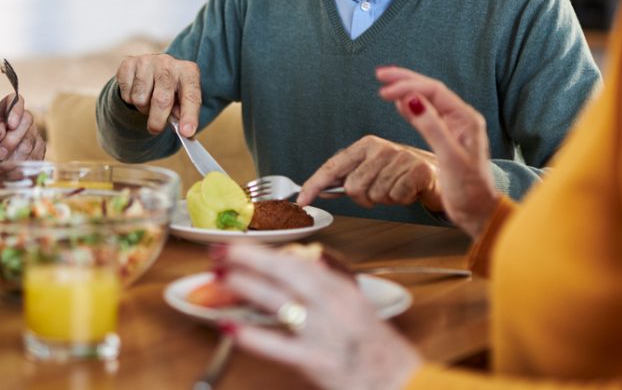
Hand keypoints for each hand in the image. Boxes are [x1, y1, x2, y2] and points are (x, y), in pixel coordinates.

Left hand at [0, 93, 45, 163]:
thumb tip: (1, 129)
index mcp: (1, 114)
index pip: (14, 101)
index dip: (15, 110)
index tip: (10, 125)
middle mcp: (20, 121)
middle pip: (26, 121)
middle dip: (12, 141)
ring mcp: (32, 134)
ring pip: (30, 142)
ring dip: (15, 157)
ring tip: (2, 166)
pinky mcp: (39, 149)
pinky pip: (35, 156)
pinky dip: (22, 165)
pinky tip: (12, 168)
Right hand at [113, 53, 201, 136]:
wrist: (149, 70)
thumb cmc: (170, 89)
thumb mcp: (181, 100)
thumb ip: (183, 114)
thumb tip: (185, 132)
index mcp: (188, 71)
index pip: (191, 96)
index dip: (189, 116)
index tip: (186, 133)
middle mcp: (168, 63)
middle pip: (162, 100)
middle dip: (158, 120)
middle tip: (155, 129)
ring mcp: (147, 61)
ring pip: (140, 99)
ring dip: (142, 108)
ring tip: (147, 102)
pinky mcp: (128, 63)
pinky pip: (126, 93)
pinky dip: (129, 99)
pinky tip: (136, 92)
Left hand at [222, 244, 421, 389]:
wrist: (400, 383)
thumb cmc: (376, 347)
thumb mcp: (358, 304)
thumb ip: (334, 280)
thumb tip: (312, 258)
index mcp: (342, 290)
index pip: (300, 261)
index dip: (266, 251)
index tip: (240, 245)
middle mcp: (335, 306)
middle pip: (288, 272)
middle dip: (251, 258)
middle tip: (221, 252)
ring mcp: (325, 333)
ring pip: (281, 302)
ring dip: (248, 287)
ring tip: (221, 278)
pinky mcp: (317, 361)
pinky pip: (278, 346)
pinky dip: (252, 336)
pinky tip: (229, 328)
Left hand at [297, 136, 443, 212]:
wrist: (437, 172)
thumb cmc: (399, 172)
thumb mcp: (372, 170)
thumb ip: (347, 177)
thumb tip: (320, 189)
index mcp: (364, 145)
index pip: (332, 167)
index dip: (314, 185)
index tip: (301, 200)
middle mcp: (380, 148)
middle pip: (353, 188)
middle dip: (364, 198)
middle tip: (380, 191)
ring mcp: (399, 157)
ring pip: (374, 195)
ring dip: (385, 199)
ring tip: (396, 188)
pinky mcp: (417, 170)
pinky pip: (395, 198)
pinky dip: (401, 200)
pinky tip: (408, 190)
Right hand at [376, 66, 497, 236]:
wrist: (478, 211)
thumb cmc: (469, 189)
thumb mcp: (450, 157)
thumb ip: (432, 127)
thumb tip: (412, 100)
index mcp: (466, 119)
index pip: (433, 91)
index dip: (408, 86)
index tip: (385, 90)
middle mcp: (461, 119)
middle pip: (430, 90)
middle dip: (405, 80)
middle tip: (381, 74)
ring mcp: (453, 127)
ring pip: (427, 100)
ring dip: (406, 90)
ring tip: (386, 84)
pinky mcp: (446, 137)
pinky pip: (426, 114)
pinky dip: (410, 107)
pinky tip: (399, 104)